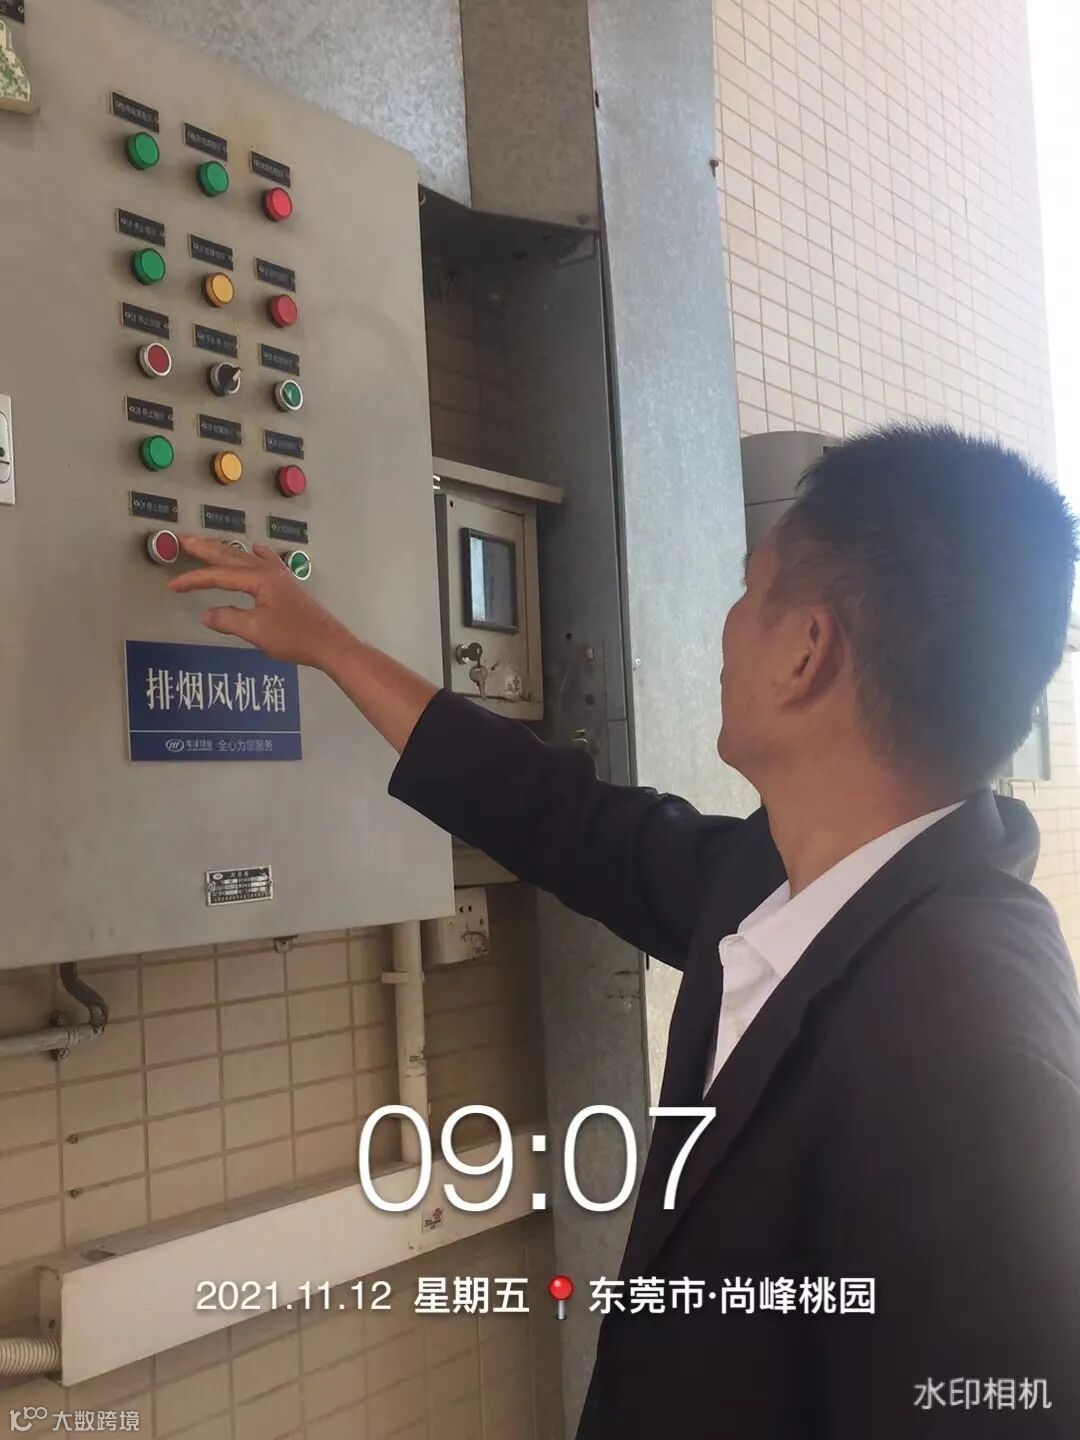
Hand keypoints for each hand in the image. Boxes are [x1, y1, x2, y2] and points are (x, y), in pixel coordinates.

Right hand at [167, 536, 350, 668]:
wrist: (329, 643)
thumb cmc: (294, 638)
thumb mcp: (256, 631)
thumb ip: (228, 620)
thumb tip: (206, 614)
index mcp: (259, 579)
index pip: (218, 576)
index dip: (193, 580)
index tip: (172, 585)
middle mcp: (268, 571)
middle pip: (230, 556)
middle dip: (205, 548)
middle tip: (182, 539)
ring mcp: (280, 576)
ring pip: (245, 557)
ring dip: (224, 550)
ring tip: (206, 544)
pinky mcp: (287, 585)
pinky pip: (266, 562)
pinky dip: (254, 555)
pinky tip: (255, 548)